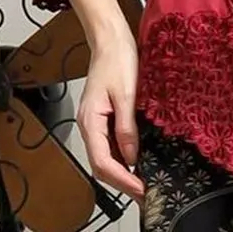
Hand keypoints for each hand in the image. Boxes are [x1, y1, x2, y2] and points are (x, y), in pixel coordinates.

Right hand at [76, 30, 144, 200]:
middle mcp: (89, 125)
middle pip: (101, 164)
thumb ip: (127, 127)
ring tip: (142, 181)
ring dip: (122, 171)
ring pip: (105, 155)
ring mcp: (95, 121)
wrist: (111, 38)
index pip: (102, 162)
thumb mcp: (127, 94)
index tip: (140, 189)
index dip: (122, 180)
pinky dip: (121, 155)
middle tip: (143, 193)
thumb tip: (131, 157)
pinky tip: (136, 159)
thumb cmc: (117, 59)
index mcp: (90, 121)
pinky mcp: (103, 115)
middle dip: (122, 182)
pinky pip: (109, 143)